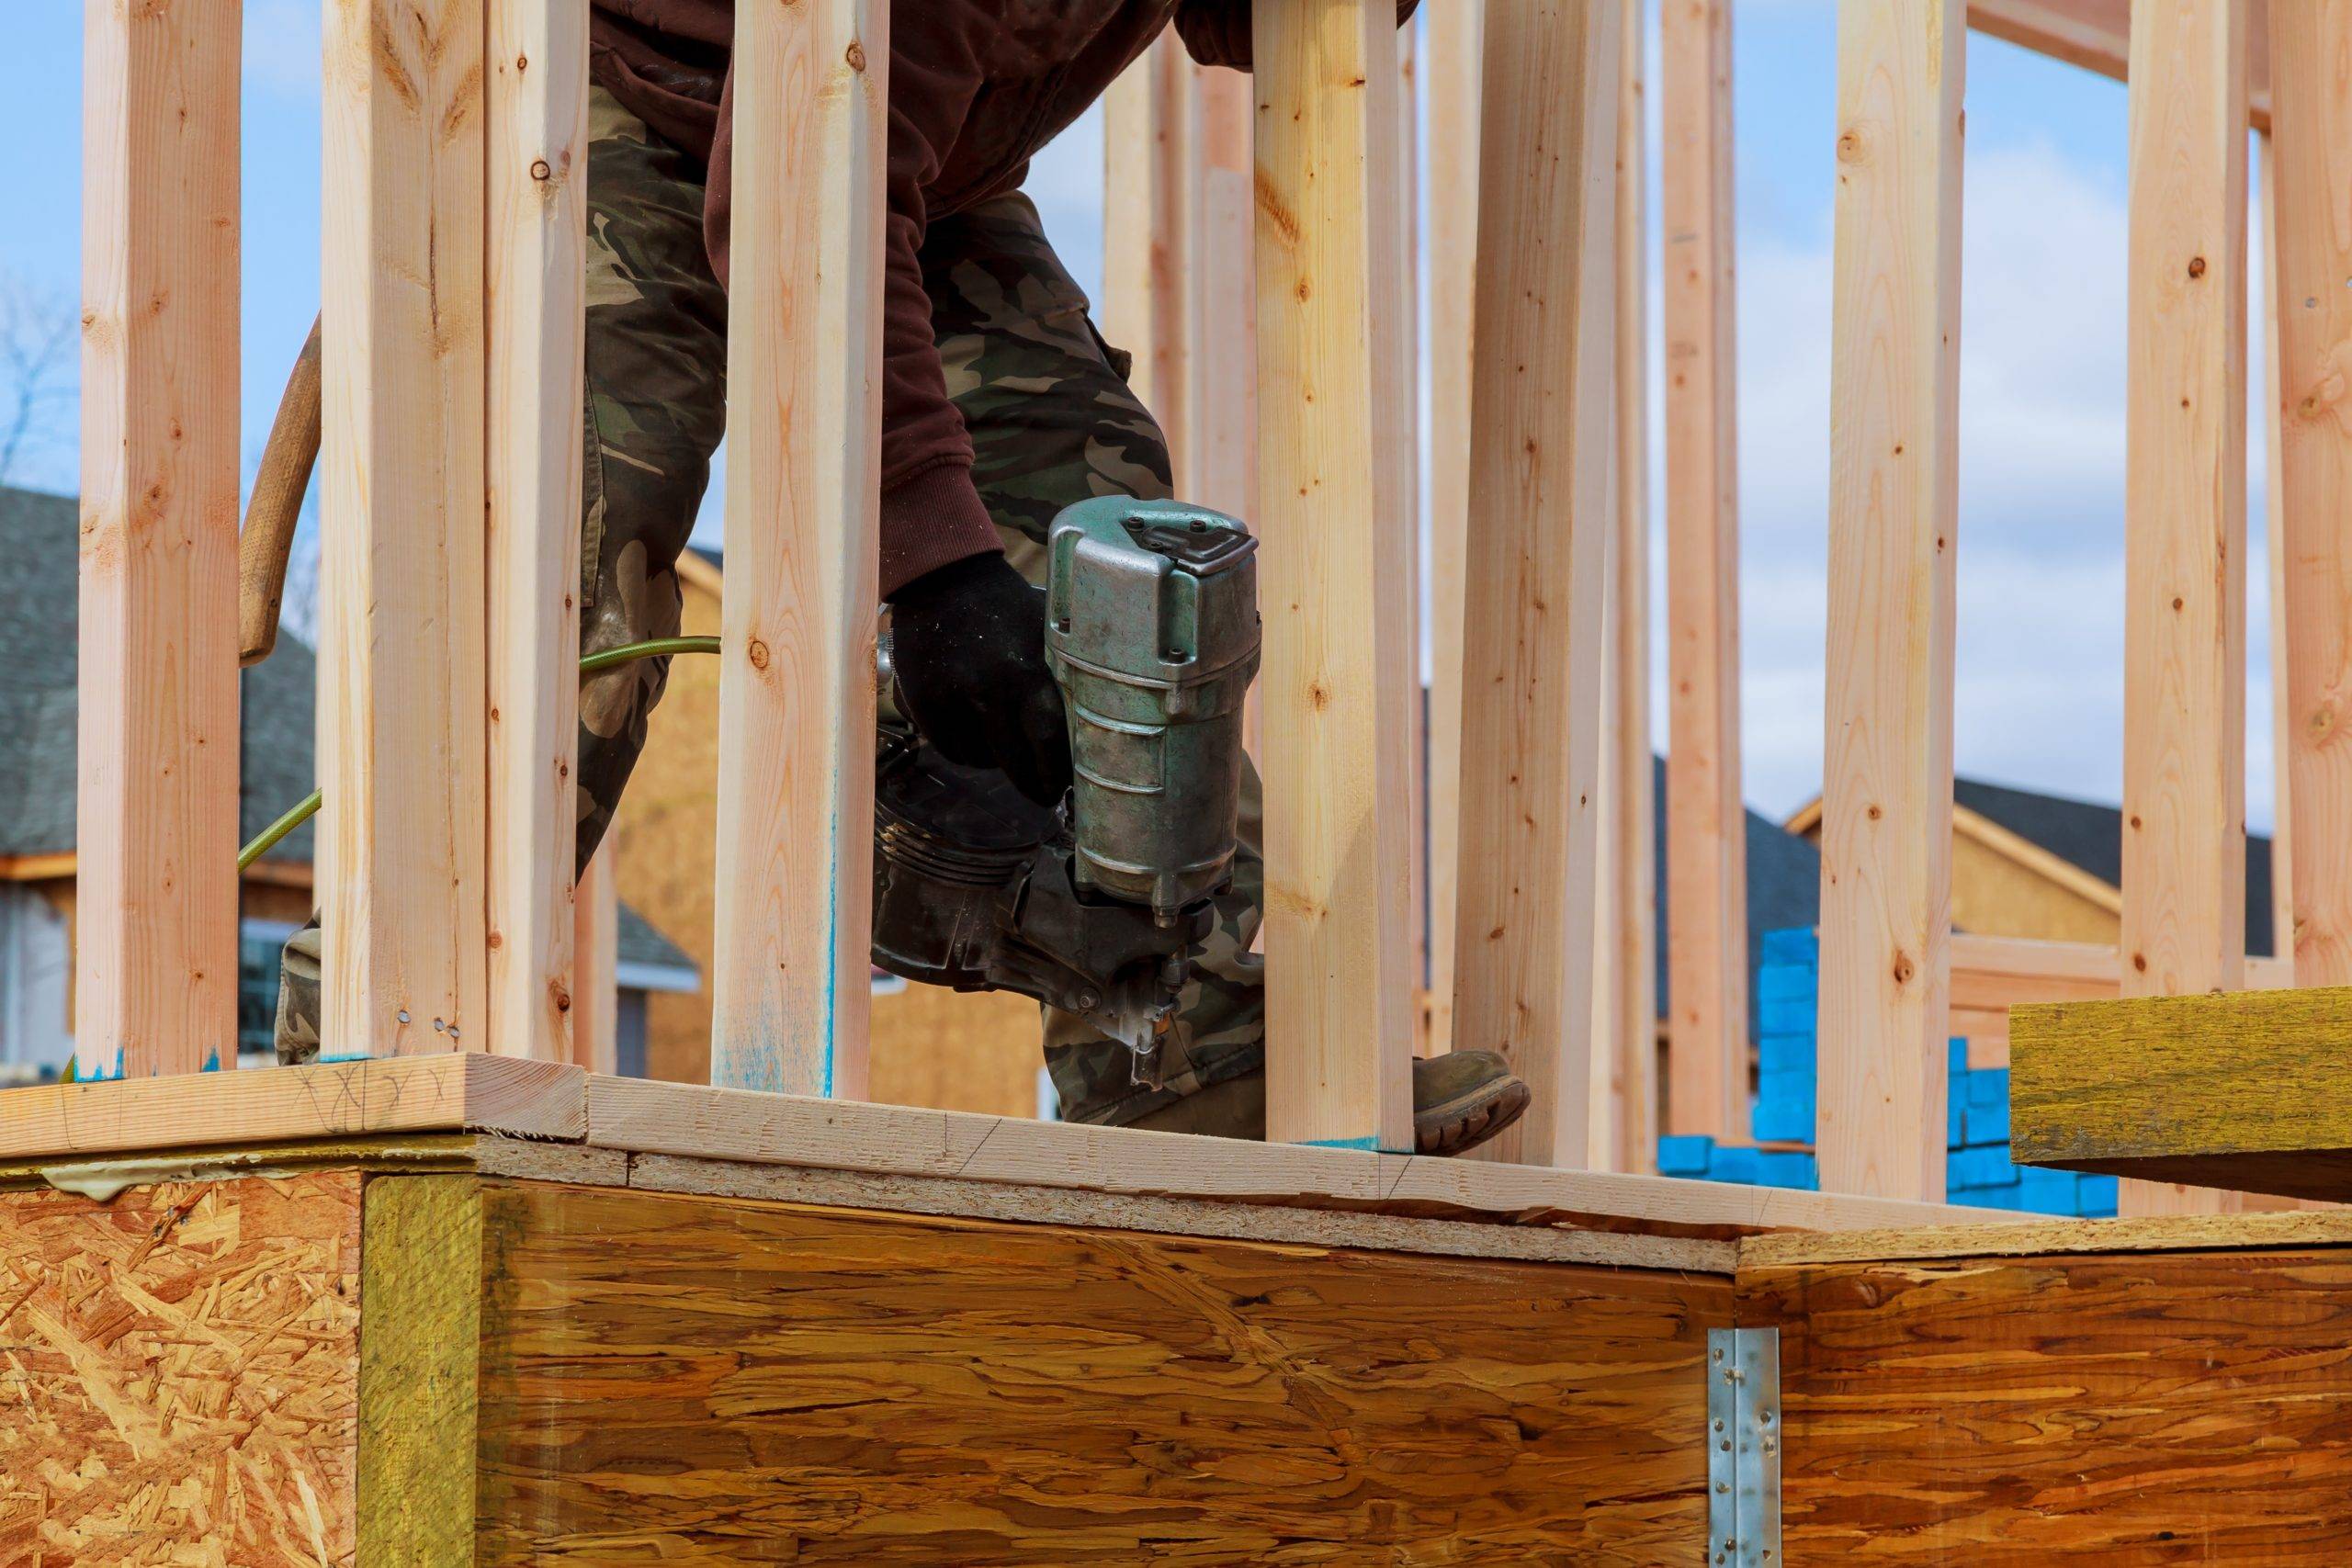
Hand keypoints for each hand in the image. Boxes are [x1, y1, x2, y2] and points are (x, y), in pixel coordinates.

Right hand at [888, 550, 1072, 805]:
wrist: (942, 577)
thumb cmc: (1006, 607)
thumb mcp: (1045, 631)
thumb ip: (1063, 675)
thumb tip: (1091, 726)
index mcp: (1029, 669)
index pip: (1050, 739)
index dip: (1059, 771)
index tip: (1067, 786)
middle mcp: (990, 687)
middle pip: (1016, 761)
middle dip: (1032, 784)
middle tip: (1043, 793)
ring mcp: (952, 696)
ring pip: (980, 759)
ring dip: (996, 763)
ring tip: (1005, 747)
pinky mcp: (923, 700)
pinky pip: (949, 748)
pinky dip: (965, 751)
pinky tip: (976, 734)